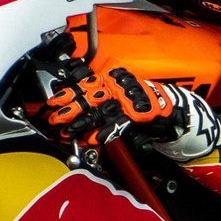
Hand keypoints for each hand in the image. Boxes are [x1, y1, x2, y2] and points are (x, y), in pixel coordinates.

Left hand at [34, 65, 179, 144]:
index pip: (85, 85)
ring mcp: (127, 101)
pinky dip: (104, 133)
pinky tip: (93, 140)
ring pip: (100, 111)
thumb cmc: (140, 102)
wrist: (167, 108)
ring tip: (69, 132)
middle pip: (89, 98)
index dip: (68, 93)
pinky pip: (117, 125)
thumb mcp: (117, 93)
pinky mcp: (136, 115)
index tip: (53, 100)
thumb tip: (74, 103)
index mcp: (111, 80)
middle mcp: (117, 88)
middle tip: (55, 119)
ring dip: (82, 123)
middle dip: (70, 110)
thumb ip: (99, 97)